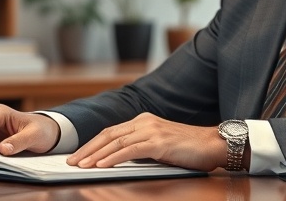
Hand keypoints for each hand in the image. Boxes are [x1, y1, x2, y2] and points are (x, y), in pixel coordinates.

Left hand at [68, 112, 225, 171]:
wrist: (214, 144)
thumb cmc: (190, 148)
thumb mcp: (160, 145)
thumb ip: (141, 147)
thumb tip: (120, 159)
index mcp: (144, 120)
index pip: (111, 131)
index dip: (92, 144)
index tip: (78, 155)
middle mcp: (145, 121)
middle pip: (108, 134)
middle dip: (87, 149)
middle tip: (72, 162)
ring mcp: (152, 130)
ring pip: (116, 142)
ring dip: (96, 155)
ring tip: (81, 166)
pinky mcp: (159, 142)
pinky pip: (130, 150)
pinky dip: (113, 158)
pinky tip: (102, 165)